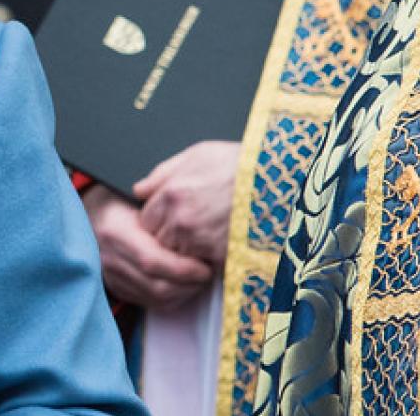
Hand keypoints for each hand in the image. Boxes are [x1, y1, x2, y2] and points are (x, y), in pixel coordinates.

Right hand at [82, 184, 213, 307]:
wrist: (88, 213)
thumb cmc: (117, 200)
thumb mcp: (139, 194)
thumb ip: (162, 204)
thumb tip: (196, 220)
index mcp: (114, 232)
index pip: (152, 261)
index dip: (184, 268)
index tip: (205, 265)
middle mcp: (109, 258)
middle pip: (156, 286)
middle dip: (189, 284)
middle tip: (207, 273)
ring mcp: (110, 275)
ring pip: (155, 298)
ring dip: (184, 293)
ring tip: (198, 278)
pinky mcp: (116, 287)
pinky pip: (149, 303)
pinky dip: (171, 298)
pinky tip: (182, 285)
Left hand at [134, 140, 240, 265]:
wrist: (279, 179)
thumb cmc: (240, 164)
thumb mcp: (198, 155)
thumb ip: (162, 174)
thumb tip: (140, 190)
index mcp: (171, 194)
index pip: (145, 219)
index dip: (156, 219)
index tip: (169, 216)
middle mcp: (181, 220)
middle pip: (158, 240)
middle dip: (168, 235)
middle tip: (188, 225)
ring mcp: (201, 240)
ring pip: (177, 255)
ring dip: (185, 249)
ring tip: (204, 234)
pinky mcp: (221, 255)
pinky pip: (201, 265)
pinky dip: (205, 259)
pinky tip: (217, 243)